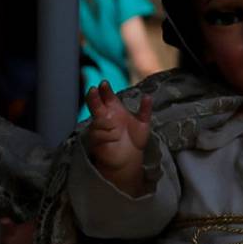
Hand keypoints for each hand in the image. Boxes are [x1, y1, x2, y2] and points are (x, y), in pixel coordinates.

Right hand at [83, 81, 154, 197]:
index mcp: (115, 110)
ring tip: (111, 123)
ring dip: (104, 121)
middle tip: (93, 90)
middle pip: (95, 105)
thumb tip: (148, 96)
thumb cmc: (134, 140)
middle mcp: (105, 117)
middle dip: (94, 97)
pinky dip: (106, 135)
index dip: (105, 90)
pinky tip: (113, 137)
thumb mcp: (143, 123)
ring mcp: (99, 128)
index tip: (104, 84)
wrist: (130, 159)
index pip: (107, 97)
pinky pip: (98, 134)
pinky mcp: (96, 140)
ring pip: (98, 121)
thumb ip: (145, 110)